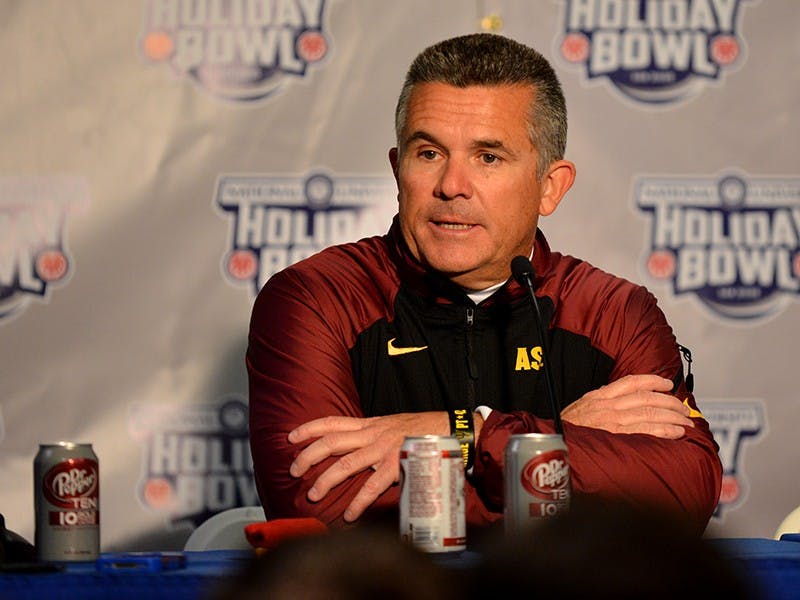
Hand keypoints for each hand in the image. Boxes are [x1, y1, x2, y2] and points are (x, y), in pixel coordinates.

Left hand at [288, 412, 448, 521]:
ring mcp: (384, 450)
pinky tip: (349, 515)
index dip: (309, 428)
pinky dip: (358, 502)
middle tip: (293, 471)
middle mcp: (373, 435)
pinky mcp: (398, 467)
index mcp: (370, 424)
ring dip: (326, 480)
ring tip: (313, 495)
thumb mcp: (392, 425)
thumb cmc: (422, 429)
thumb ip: (372, 434)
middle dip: (308, 456)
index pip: (333, 422)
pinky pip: (372, 487)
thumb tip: (351, 446)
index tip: (290, 437)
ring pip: (346, 464)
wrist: (452, 430)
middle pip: (331, 442)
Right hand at [560, 374, 693, 438]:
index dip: (652, 381)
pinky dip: (665, 430)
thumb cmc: (565, 431)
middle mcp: (608, 405)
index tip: (667, 384)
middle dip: (670, 402)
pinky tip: (676, 432)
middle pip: (647, 398)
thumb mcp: (579, 409)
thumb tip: (614, 401)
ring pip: (651, 413)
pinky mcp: (618, 436)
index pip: (631, 382)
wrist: (554, 444)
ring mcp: (614, 420)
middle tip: (684, 409)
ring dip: (673, 417)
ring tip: (686, 422)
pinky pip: (648, 430)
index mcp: (598, 396)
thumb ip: (597, 403)